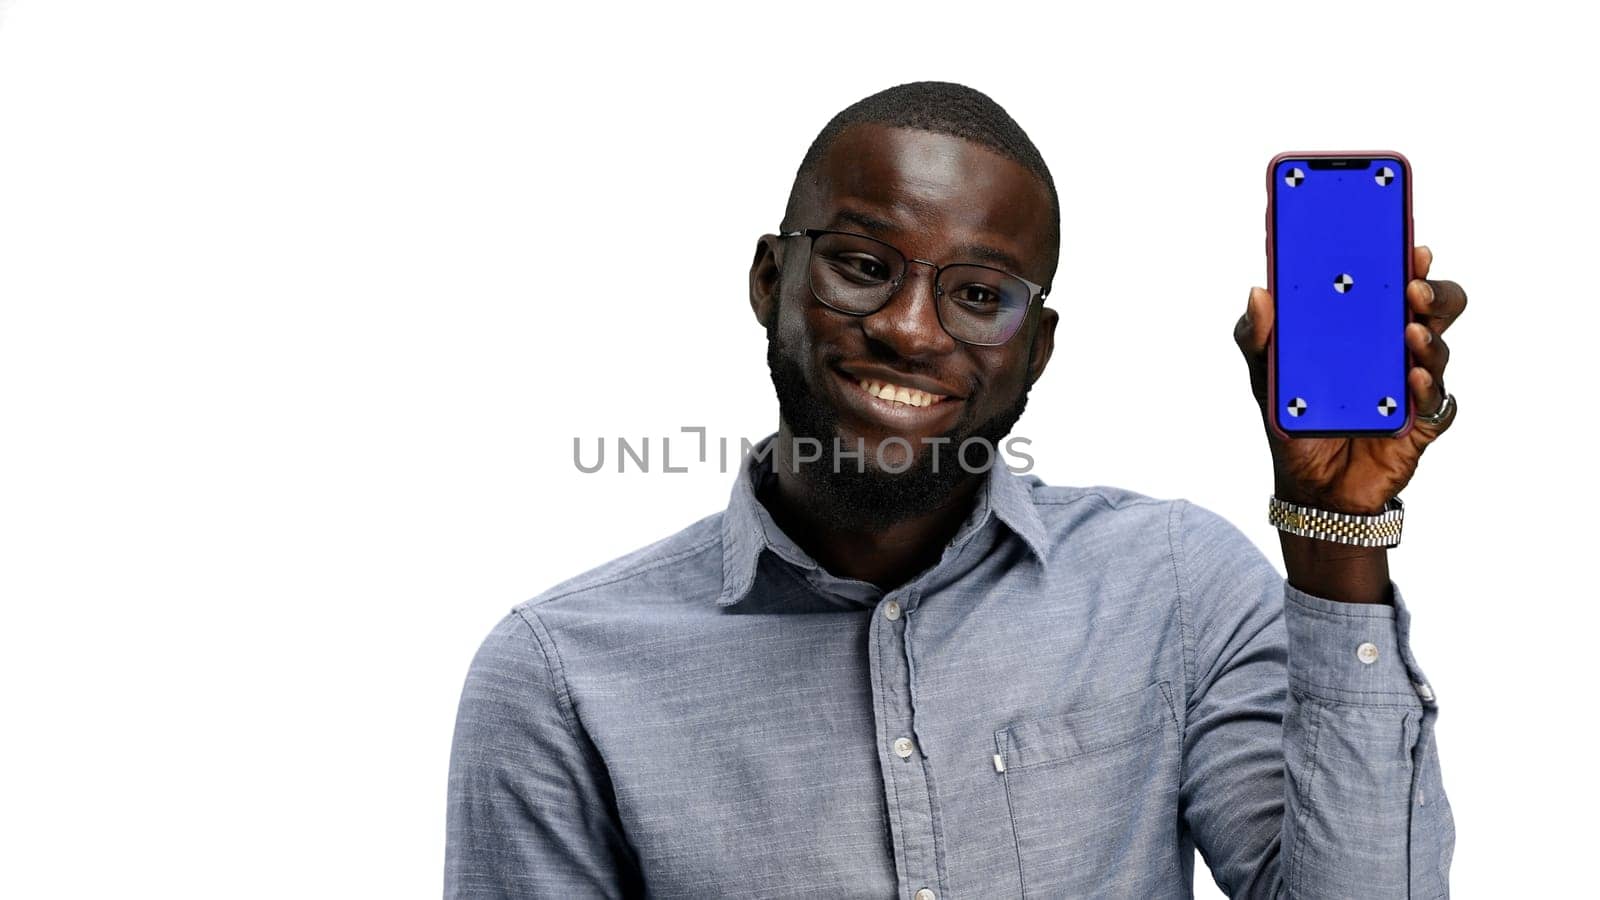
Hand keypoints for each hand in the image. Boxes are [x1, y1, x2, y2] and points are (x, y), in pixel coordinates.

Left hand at [1234, 245, 1465, 514]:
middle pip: (1435, 309)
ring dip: (1429, 337)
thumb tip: (1256, 292)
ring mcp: (1412, 385)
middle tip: (1412, 286)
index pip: (1396, 284)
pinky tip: (1414, 379)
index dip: (1409, 261)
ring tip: (1411, 331)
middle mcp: (1396, 349)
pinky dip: (1428, 389)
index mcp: (1366, 327)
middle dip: (1432, 291)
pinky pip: (1437, 403)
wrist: (1310, 486)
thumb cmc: (1296, 417)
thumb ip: (1256, 336)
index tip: (1410, 244)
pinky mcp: (1420, 424)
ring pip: (1439, 349)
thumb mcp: (1266, 375)